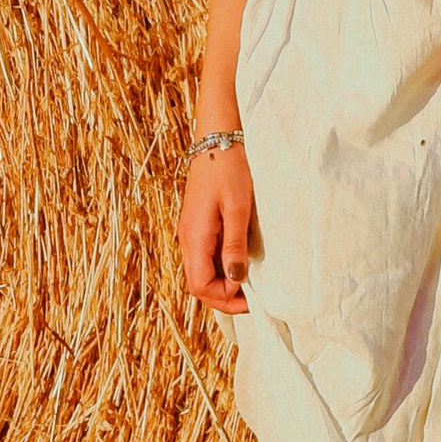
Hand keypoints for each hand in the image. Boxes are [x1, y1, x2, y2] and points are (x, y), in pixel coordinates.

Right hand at [179, 144, 255, 312]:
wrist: (215, 142)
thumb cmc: (228, 171)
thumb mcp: (237, 209)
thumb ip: (235, 246)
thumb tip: (235, 279)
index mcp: (195, 237)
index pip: (200, 286)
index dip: (223, 299)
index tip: (250, 298)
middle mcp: (187, 239)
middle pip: (199, 284)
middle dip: (223, 296)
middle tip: (253, 298)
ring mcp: (191, 233)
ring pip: (202, 272)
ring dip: (223, 283)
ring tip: (250, 282)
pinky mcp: (198, 227)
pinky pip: (206, 258)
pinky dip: (221, 268)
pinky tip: (240, 262)